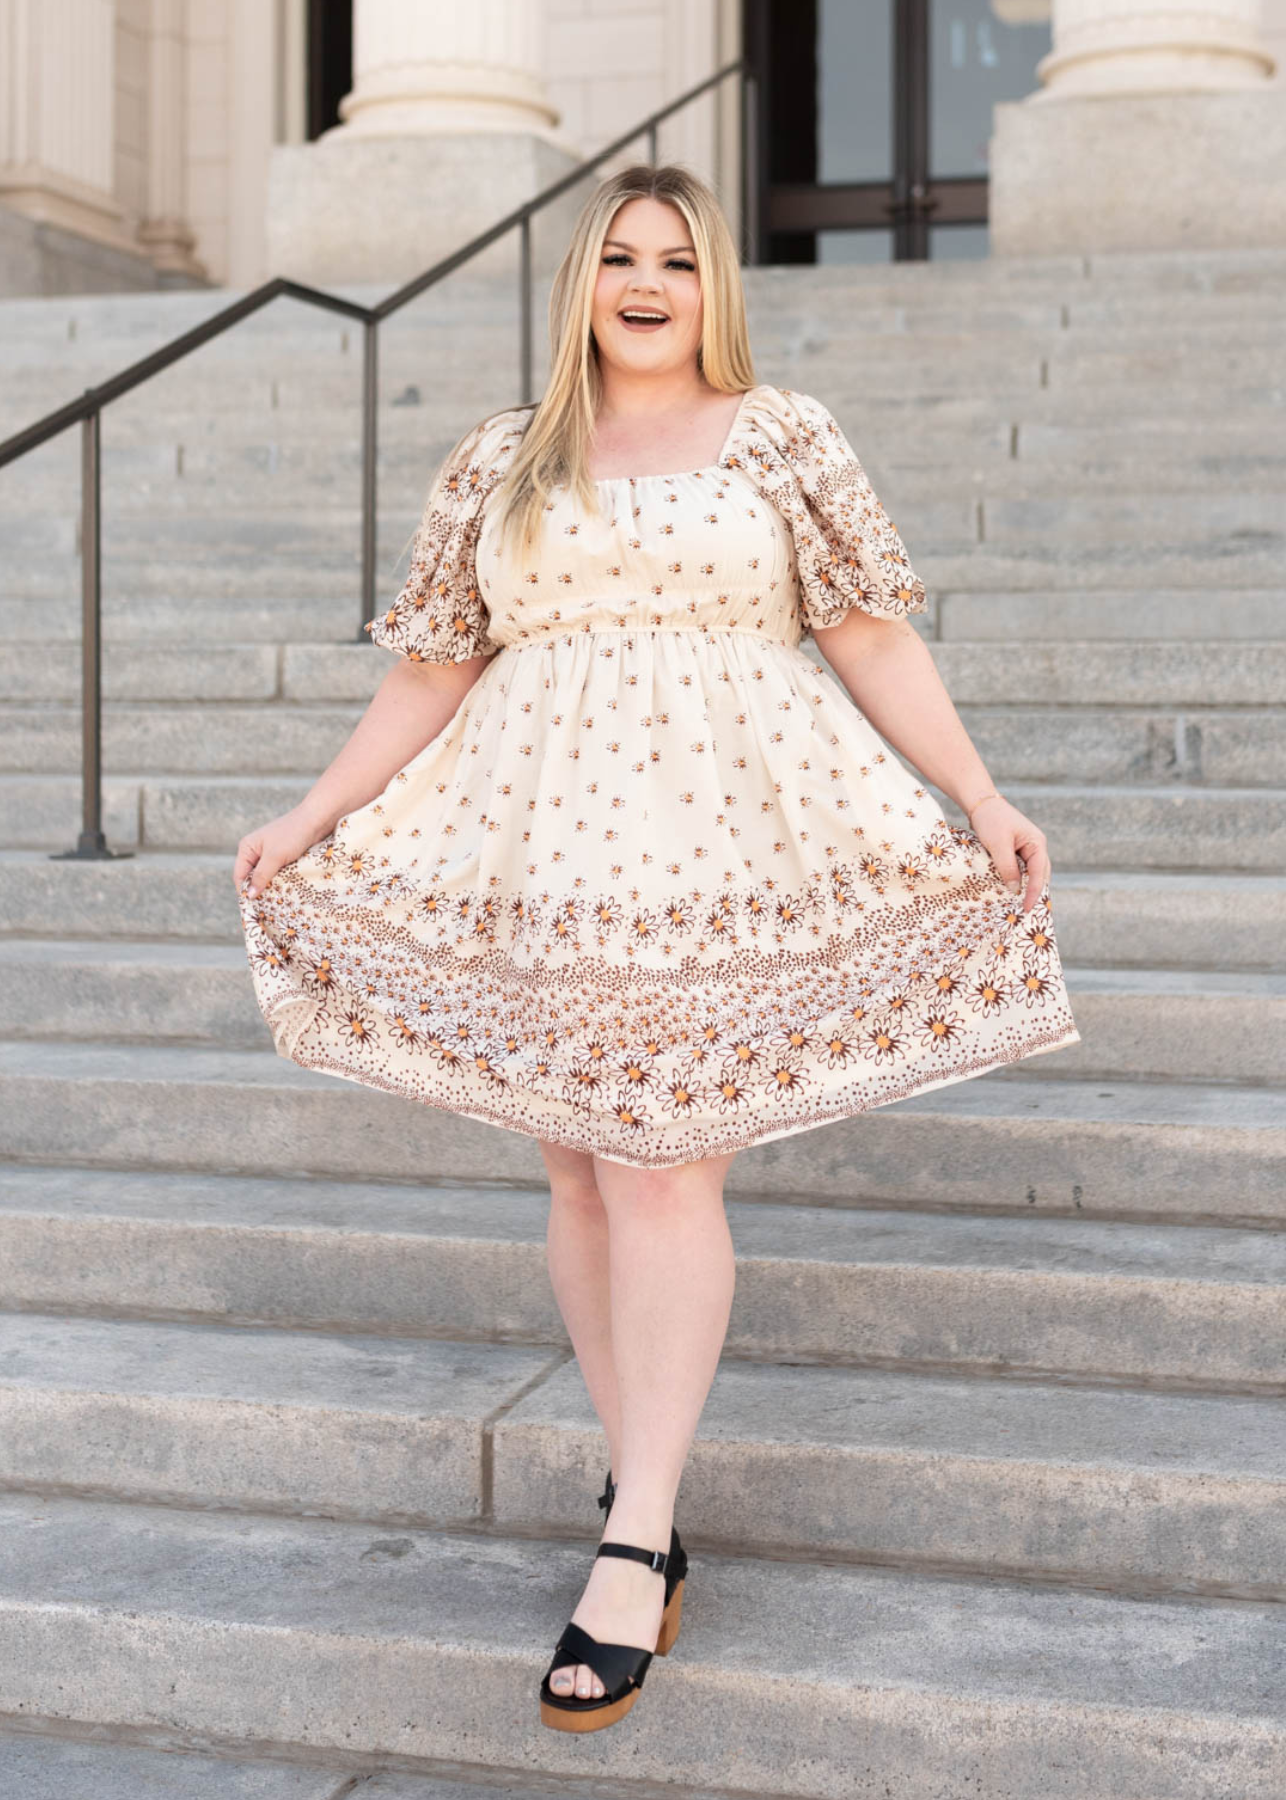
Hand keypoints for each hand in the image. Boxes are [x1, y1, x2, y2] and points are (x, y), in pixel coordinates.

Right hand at [234, 803, 329, 900]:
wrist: (317, 819)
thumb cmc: (293, 834)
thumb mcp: (275, 857)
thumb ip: (261, 876)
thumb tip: (249, 895)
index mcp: (247, 848)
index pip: (240, 875)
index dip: (245, 891)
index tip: (253, 908)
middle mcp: (256, 851)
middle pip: (252, 877)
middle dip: (258, 890)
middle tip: (266, 908)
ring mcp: (270, 854)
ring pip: (266, 876)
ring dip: (271, 887)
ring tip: (277, 902)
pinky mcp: (284, 856)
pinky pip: (278, 873)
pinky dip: (280, 882)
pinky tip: (286, 892)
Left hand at [965, 793, 1048, 914]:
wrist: (980, 802)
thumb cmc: (991, 820)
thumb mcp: (998, 845)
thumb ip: (1007, 868)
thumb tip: (1015, 889)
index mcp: (1037, 843)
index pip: (1039, 874)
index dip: (1034, 893)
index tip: (1027, 909)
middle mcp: (1035, 847)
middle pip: (1040, 875)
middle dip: (1034, 894)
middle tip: (1027, 913)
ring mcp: (1026, 848)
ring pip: (1030, 873)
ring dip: (1025, 888)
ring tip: (1019, 907)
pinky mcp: (1015, 850)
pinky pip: (1019, 869)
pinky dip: (1016, 880)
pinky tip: (1009, 891)